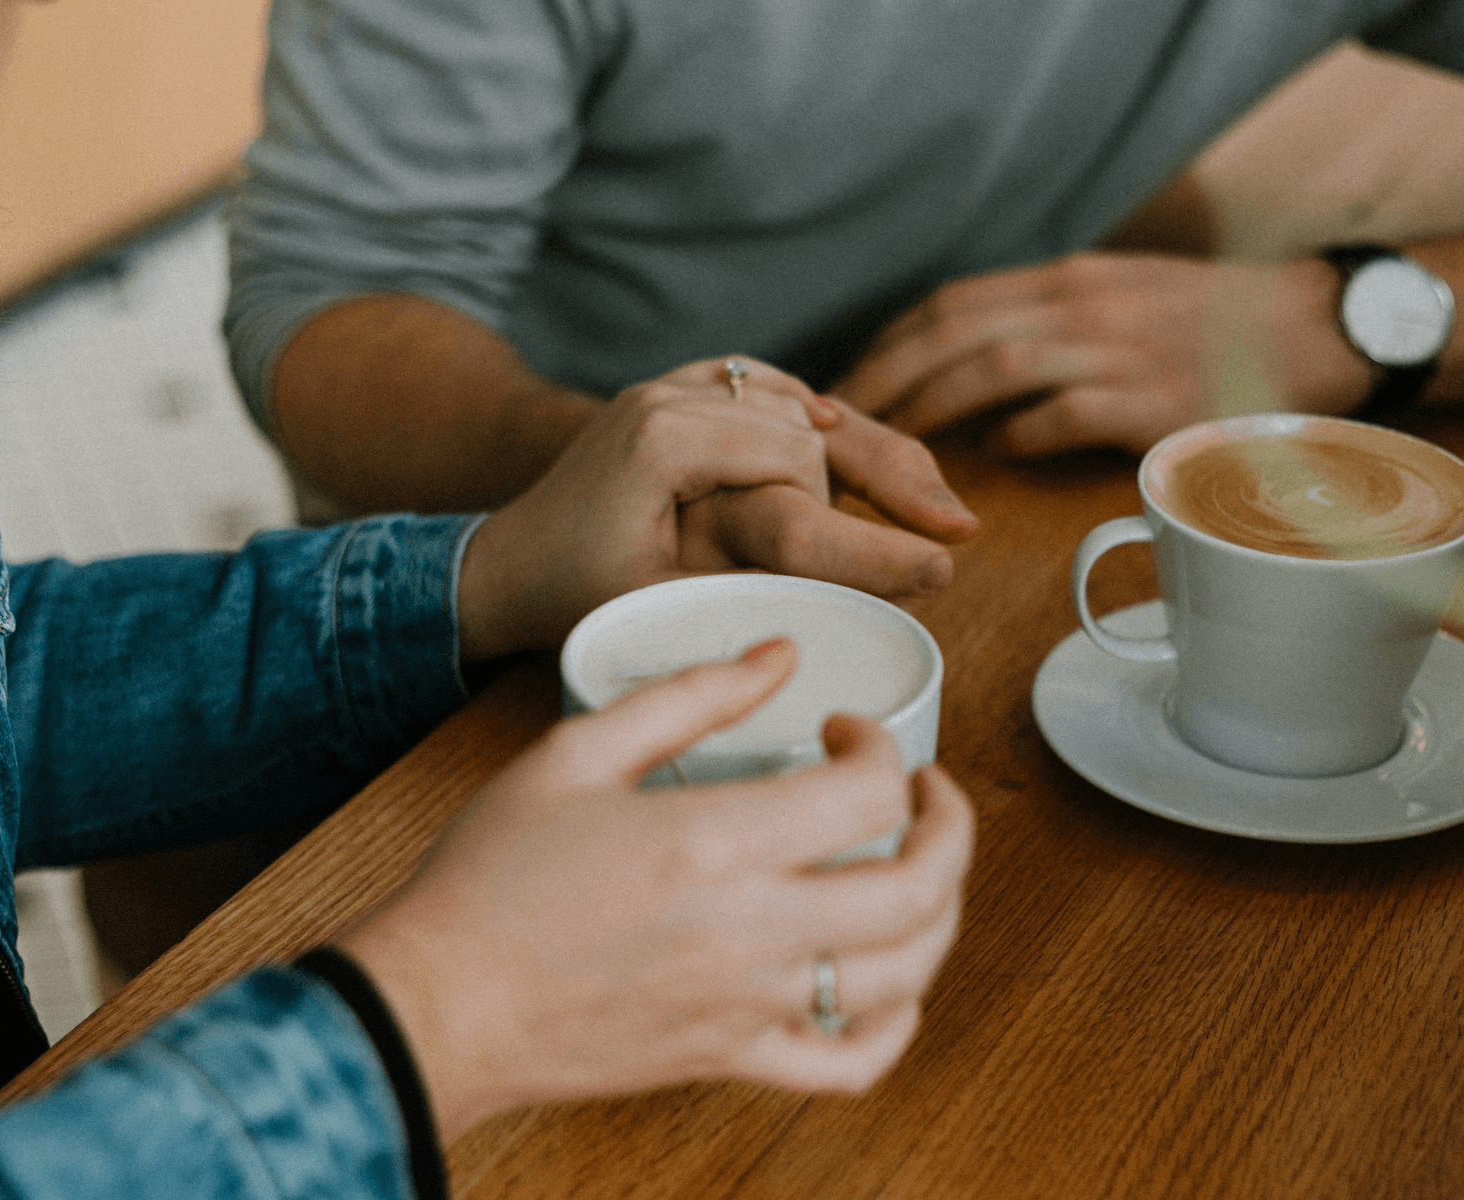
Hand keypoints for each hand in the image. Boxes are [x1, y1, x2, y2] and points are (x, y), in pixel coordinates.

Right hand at [340, 639, 975, 1140]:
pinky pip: (852, 1064)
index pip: (870, 791)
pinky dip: (896, 1026)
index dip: (880, 744)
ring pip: (907, 975)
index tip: (845, 730)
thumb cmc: (490, 877)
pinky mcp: (732, 1058)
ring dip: (942, 914)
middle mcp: (751, 930)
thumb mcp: (575, 751)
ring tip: (920, 872)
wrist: (437, 1001)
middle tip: (925, 793)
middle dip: (950, 826)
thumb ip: (688, 696)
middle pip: (921, 888)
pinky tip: (888, 983)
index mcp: (715, 842)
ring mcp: (749, 1005)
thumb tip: (778, 655)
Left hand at [457, 357, 972, 660]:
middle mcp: (671, 393)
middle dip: (889, 475)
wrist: (505, 561)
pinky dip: (818, 419)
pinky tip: (863, 446)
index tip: (931, 561)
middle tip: (957, 528)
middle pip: (810, 423)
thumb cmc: (574, 594)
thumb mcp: (663, 600)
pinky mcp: (680, 392)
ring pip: (798, 404)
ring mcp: (674, 385)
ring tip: (934, 502)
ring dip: (864, 449)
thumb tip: (848, 594)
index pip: (796, 462)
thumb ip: (751, 581)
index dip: (864, 520)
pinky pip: (769, 392)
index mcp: (665, 436)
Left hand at [834, 252, 1370, 456]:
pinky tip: (995, 458)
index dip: (892, 343)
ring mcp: (1120, 350)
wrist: (1320, 327)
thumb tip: (980, 371)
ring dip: (933, 408)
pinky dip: (1020, 435)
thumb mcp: (1127, 297)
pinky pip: (1064, 414)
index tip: (850, 382)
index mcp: (1071, 282)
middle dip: (887, 378)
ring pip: (995, 366)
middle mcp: (1084, 306)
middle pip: (955, 331)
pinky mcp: (1155, 400)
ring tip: (895, 449)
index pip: (954, 302)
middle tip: (842, 425)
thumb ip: (1056, 323)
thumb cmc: (1220, 324)